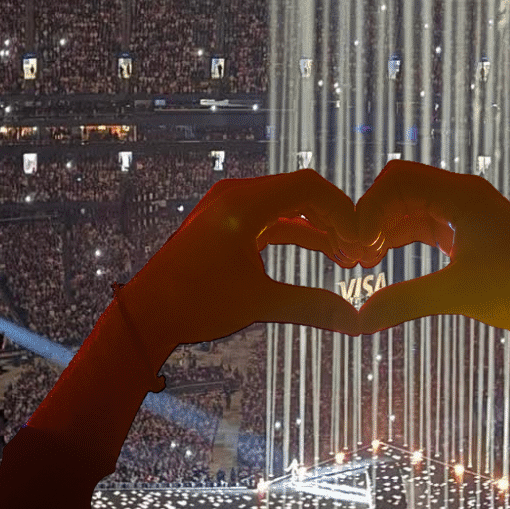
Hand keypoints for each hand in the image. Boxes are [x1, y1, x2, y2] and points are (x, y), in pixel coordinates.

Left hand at [120, 169, 363, 348]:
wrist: (146, 312)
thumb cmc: (195, 303)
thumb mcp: (258, 303)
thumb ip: (311, 306)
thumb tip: (355, 321)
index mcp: (244, 203)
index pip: (309, 187)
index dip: (343, 211)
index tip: (363, 239)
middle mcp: (236, 196)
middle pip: (301, 192)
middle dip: (335, 219)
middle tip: (361, 248)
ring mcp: (229, 207)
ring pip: (287, 206)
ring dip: (317, 227)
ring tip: (347, 255)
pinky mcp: (225, 223)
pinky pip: (270, 219)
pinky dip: (296, 232)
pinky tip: (321, 251)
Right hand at [348, 160, 509, 337]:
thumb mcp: (457, 296)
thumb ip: (405, 302)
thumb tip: (358, 320)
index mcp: (462, 194)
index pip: (396, 179)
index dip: (367, 208)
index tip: (357, 246)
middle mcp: (464, 194)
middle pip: (398, 187)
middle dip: (370, 216)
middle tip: (352, 255)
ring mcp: (468, 211)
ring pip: (410, 207)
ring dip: (385, 228)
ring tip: (362, 262)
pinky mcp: (471, 231)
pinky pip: (426, 224)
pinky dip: (403, 238)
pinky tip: (383, 260)